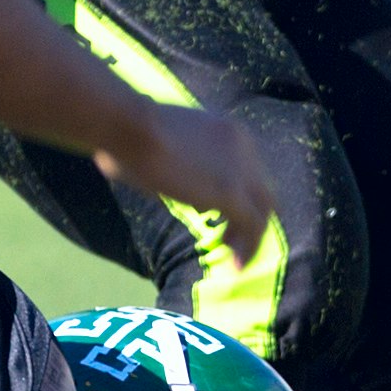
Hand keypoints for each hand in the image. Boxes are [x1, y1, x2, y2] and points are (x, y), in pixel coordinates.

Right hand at [98, 101, 295, 273]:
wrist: (128, 125)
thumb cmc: (126, 130)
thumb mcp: (158, 147)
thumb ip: (167, 164)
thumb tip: (160, 186)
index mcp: (226, 131)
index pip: (249, 169)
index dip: (239, 195)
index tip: (217, 215)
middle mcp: (242, 146)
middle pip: (263, 190)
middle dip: (253, 218)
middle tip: (230, 240)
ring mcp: (240, 168)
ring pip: (263, 211)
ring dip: (252, 238)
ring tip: (235, 259)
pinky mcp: (230, 191)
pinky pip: (251, 225)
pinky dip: (248, 248)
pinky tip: (234, 266)